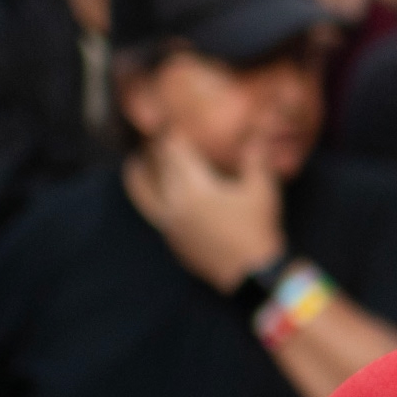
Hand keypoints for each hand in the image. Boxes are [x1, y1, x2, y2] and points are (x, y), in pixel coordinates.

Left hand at [125, 134, 284, 292]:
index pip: (175, 152)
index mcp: (194, 188)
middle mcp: (175, 204)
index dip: (171, 134)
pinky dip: (149, 200)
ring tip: (133, 163)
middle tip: (155, 134)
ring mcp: (171, 226)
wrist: (253, 276)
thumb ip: (256, 158)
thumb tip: (258, 132)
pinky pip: (154, 215)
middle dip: (158, 150)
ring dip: (139, 176)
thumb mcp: (263, 190)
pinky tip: (155, 198)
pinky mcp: (174, 242)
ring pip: (146, 195)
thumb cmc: (258, 229)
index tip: (167, 120)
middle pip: (160, 169)